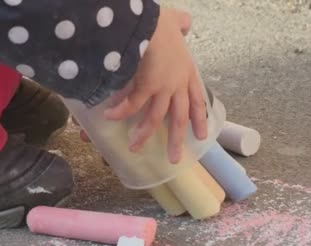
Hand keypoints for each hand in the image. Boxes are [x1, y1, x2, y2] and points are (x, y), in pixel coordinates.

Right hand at [103, 8, 207, 163]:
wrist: (151, 24)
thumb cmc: (161, 22)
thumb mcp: (178, 22)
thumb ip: (181, 24)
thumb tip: (185, 23)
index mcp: (187, 71)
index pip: (197, 100)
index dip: (199, 119)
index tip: (201, 135)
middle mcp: (177, 84)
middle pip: (179, 118)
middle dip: (176, 140)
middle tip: (174, 159)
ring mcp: (163, 88)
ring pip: (155, 118)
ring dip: (144, 135)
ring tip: (134, 148)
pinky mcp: (146, 87)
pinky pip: (132, 105)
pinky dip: (120, 112)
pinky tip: (109, 116)